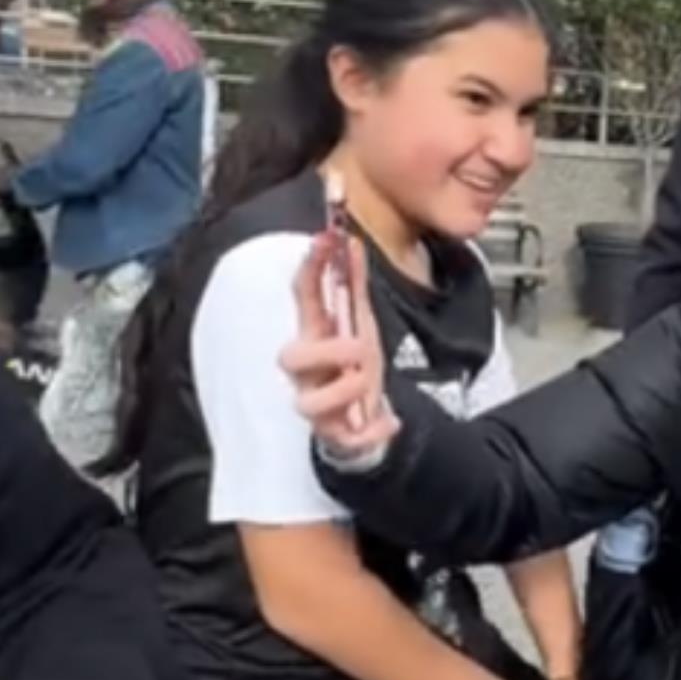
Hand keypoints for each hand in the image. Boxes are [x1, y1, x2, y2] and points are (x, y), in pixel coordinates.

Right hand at [282, 234, 392, 456]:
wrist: (360, 416)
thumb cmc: (351, 364)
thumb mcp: (359, 322)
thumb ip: (354, 285)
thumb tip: (353, 244)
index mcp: (314, 335)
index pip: (303, 298)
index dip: (310, 269)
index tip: (324, 240)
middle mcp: (307, 372)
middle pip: (290, 357)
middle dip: (324, 350)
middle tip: (358, 346)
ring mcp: (318, 405)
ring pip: (307, 403)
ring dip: (342, 389)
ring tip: (368, 380)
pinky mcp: (336, 436)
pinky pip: (346, 440)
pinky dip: (371, 431)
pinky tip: (390, 422)